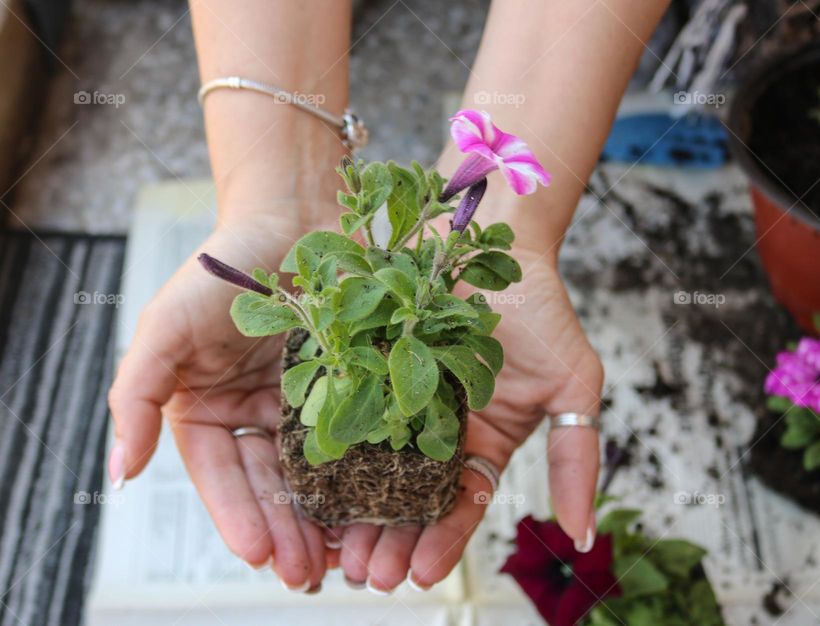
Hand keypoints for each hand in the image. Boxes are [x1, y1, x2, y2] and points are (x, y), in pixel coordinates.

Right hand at [108, 215, 334, 590]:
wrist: (294, 216)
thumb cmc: (221, 267)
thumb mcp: (165, 327)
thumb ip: (136, 395)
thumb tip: (119, 472)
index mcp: (207, 410)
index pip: (220, 476)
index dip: (238, 517)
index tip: (260, 554)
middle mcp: (256, 414)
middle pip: (272, 484)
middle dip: (288, 531)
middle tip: (309, 574)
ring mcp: (306, 402)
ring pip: (317, 471)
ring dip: (329, 516)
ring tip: (347, 556)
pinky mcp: (351, 385)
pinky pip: (360, 434)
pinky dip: (369, 471)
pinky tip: (385, 502)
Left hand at [332, 246, 603, 592]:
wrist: (497, 242)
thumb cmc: (543, 311)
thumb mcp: (573, 387)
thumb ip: (576, 458)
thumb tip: (582, 534)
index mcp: (482, 443)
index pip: (461, 505)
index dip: (443, 542)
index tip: (421, 572)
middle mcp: (436, 430)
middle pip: (408, 498)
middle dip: (390, 538)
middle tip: (366, 573)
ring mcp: (397, 399)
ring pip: (369, 467)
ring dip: (354, 510)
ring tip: (334, 545)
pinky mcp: (364, 367)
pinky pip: (342, 413)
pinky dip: (327, 450)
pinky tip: (310, 482)